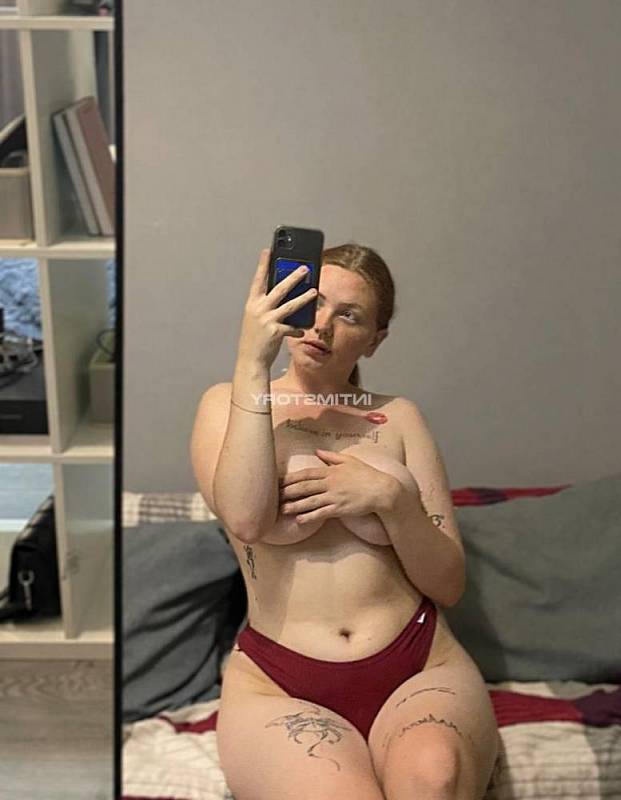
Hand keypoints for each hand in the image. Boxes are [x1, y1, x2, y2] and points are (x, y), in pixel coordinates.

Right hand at [237, 248, 317, 368]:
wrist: (250, 360)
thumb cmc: (254, 339)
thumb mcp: (256, 319)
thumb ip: (266, 306)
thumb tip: (285, 296)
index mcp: (252, 304)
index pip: (258, 280)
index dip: (263, 264)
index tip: (267, 250)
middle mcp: (258, 310)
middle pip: (279, 289)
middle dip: (293, 277)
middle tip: (305, 268)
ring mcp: (267, 320)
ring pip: (290, 305)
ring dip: (304, 297)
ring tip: (314, 290)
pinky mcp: (276, 332)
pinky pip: (292, 327)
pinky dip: (299, 328)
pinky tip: (304, 329)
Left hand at [278, 448, 398, 523]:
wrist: (382, 490)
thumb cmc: (367, 474)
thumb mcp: (349, 460)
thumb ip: (331, 456)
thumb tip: (317, 450)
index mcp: (331, 471)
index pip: (306, 473)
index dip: (291, 477)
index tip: (278, 481)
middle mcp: (330, 483)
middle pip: (304, 487)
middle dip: (287, 492)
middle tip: (273, 496)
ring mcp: (334, 496)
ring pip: (310, 501)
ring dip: (294, 505)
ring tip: (282, 510)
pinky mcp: (340, 509)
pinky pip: (321, 513)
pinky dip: (309, 516)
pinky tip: (299, 520)